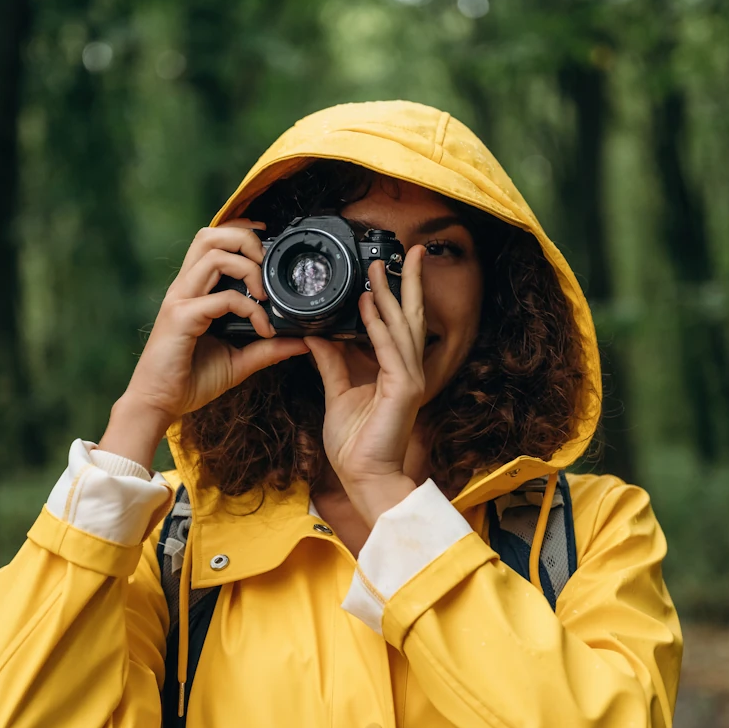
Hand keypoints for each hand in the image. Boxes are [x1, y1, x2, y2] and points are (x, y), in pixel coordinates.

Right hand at [105, 220, 309, 462]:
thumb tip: (301, 341)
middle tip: (267, 265)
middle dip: (245, 238)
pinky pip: (222, 298)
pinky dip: (250, 308)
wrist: (159, 404)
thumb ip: (268, 348)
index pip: (213, 241)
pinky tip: (262, 329)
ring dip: (248, 267)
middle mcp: (185, 288)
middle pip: (209, 234)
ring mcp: (180, 300)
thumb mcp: (239, 361)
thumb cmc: (190, 380)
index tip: (269, 244)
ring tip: (265, 294)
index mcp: (195, 290)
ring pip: (213, 254)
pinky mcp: (181, 317)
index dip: (242, 231)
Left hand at [305, 246, 425, 523]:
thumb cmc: (355, 444)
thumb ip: (331, 362)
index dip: (394, 295)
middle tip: (409, 251)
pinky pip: (390, 349)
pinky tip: (369, 305)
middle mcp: (408, 370)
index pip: (398, 324)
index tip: (383, 268)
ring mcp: (410, 379)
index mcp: (394, 370)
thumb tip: (316, 335)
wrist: (364, 477)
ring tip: (379, 267)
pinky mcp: (403, 390)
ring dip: (391, 294)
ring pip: (402, 326)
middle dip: (408, 282)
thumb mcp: (337, 393)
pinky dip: (378, 325)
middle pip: (411, 316)